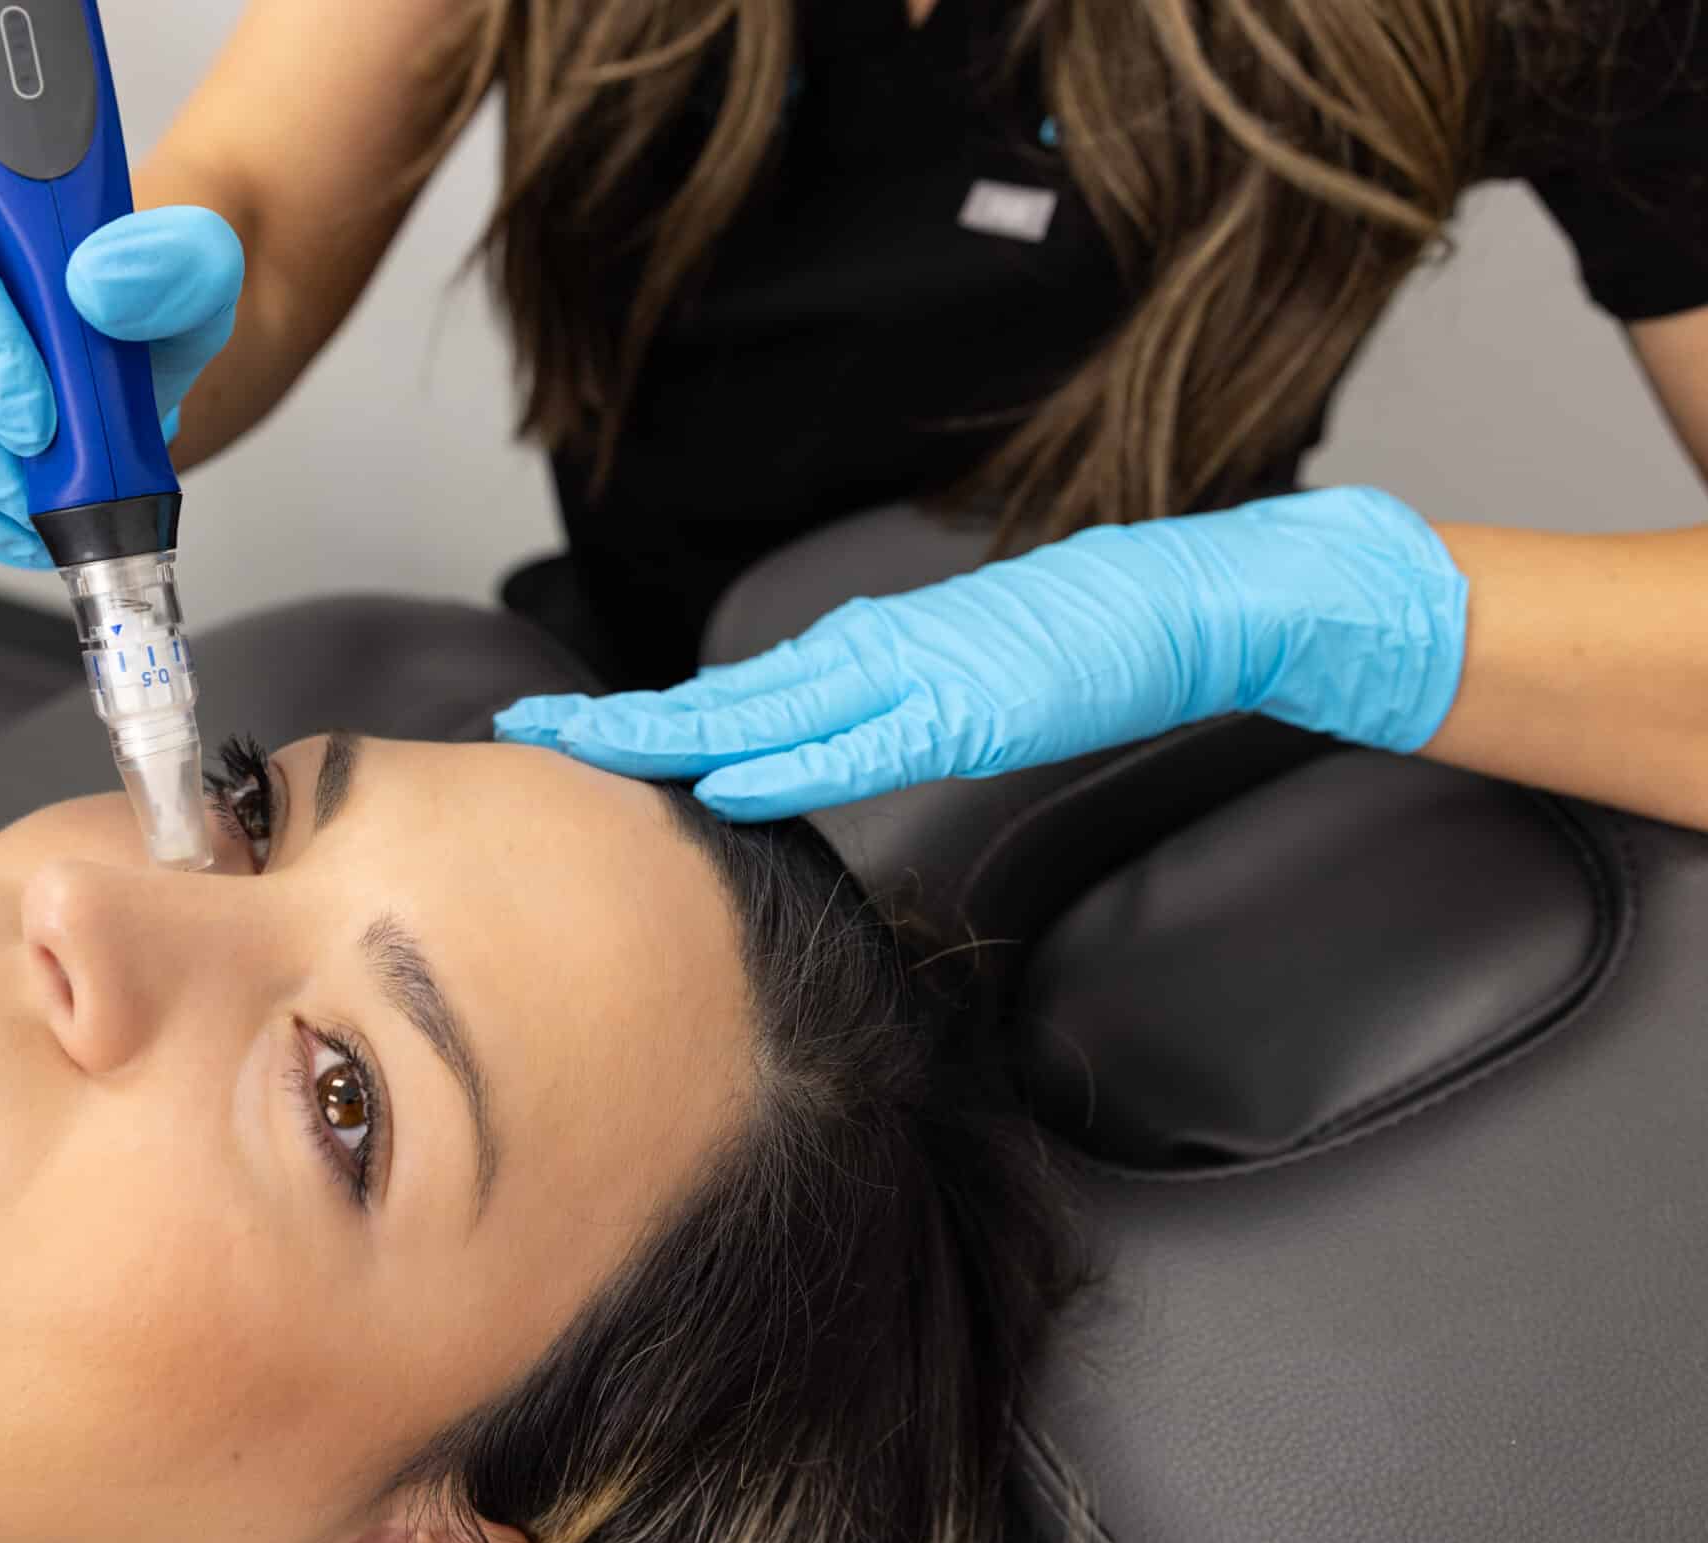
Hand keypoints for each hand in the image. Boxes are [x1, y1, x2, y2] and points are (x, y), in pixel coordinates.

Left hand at [495, 488, 1467, 819]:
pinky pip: (854, 747)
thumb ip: (887, 707)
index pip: (731, 694)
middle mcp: (869, 655)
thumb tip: (823, 745)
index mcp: (866, 652)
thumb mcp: (962, 676)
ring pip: (762, 714)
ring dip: (665, 734)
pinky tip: (722, 780)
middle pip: (717, 699)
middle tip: (526, 726)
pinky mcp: (962, 709)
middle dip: (615, 718)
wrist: (1181, 598)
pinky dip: (781, 765)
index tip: (567, 723)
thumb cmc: (1083, 638)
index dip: (642, 712)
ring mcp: (912, 679)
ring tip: (582, 745)